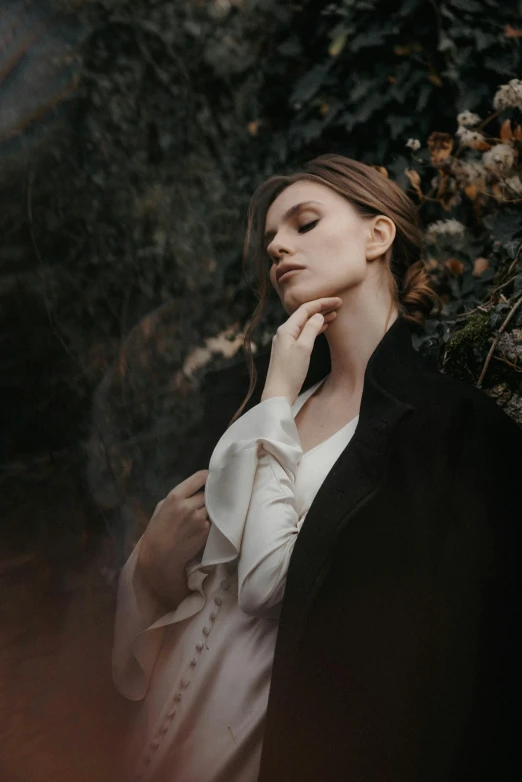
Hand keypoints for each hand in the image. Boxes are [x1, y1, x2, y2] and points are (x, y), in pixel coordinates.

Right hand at [137, 469, 210, 608]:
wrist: (160, 557)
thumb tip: (194, 490)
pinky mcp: (206, 531)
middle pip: (207, 493)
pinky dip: (209, 522)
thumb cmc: (157, 531)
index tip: (209, 478)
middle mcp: (189, 506)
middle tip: (200, 503)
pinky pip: (212, 520)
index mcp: (175, 497)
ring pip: (211, 507)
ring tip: (198, 517)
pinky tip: (199, 528)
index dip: (207, 476)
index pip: (199, 478)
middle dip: (205, 497)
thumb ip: (178, 497)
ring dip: (208, 510)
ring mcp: (199, 519)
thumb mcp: (161, 507)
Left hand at [261, 297, 341, 405]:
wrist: (278, 393)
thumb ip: (311, 329)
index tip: (337, 300)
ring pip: (305, 324)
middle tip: (339, 304)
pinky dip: (314, 329)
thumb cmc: (290, 373)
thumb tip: (318, 316)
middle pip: (304, 315)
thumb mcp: (304, 349)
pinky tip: (323, 328)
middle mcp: (284, 332)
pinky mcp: (289, 351)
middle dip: (321, 308)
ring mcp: (286, 342)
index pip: (305, 309)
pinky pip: (303, 334)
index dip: (322, 303)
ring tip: (335, 314)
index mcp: (286, 329)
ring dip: (319, 318)